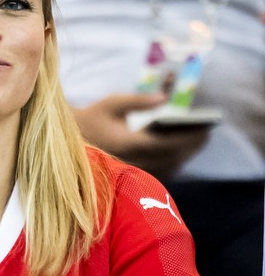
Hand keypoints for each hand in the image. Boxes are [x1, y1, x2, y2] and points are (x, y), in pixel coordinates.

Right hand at [72, 93, 209, 178]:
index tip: (205, 129)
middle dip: (190, 146)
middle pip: (171, 158)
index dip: (188, 137)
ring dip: (183, 156)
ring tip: (197, 142)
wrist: (69, 143)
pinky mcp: (129, 176)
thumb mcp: (112, 103)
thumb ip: (139, 100)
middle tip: (206, 134)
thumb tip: (164, 98)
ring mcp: (130, 172)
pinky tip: (179, 154)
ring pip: (166, 168)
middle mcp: (131, 162)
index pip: (167, 143)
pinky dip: (171, 164)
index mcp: (129, 144)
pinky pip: (157, 173)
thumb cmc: (92, 119)